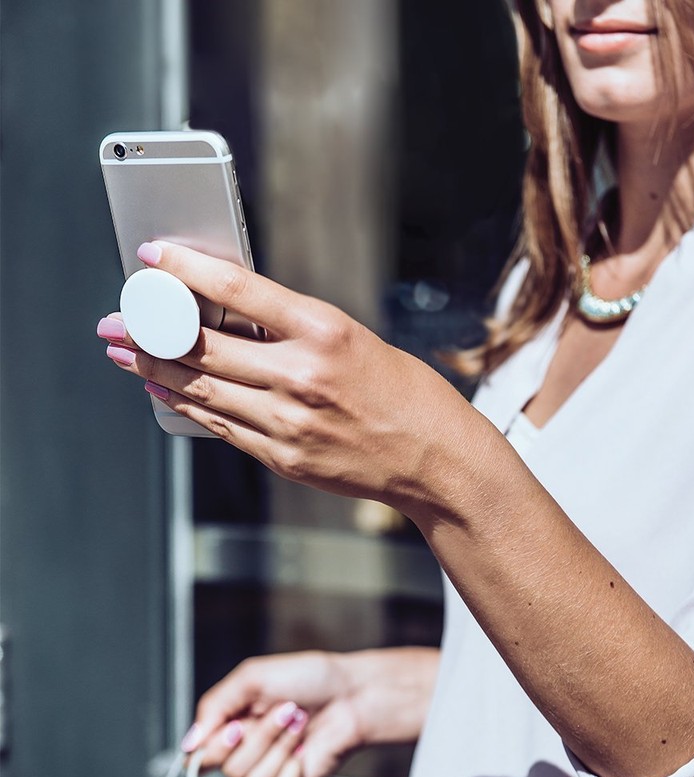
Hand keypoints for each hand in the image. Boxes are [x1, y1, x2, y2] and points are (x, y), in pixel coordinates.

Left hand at [97, 241, 478, 519]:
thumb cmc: (408, 395)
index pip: (239, 291)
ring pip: (201, 389)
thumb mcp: (357, 341)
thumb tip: (236, 319)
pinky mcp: (284, 458)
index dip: (186, 270)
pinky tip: (165, 393)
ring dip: (154, 370)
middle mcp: (302, 377)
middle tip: (116, 319)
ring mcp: (290, 423)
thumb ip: (295, 332)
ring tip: (124, 355)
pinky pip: (221, 427)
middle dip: (148, 329)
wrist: (436, 461)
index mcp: (327, 332)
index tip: (153, 258)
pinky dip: (186, 407)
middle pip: (204, 345)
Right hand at [183, 648, 438, 776]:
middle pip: (226, 767)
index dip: (214, 745)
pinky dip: (290, 771)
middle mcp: (246, 749)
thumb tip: (188, 744)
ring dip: (280, 746)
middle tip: (285, 709)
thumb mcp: (253, 676)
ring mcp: (268, 768)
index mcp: (232, 721)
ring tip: (300, 722)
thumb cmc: (308, 677)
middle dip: (260, 735)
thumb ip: (214, 705)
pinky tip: (304, 751)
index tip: (238, 724)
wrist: (351, 693)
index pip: (199, 754)